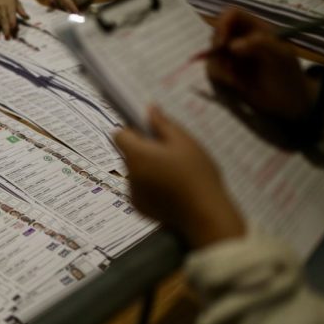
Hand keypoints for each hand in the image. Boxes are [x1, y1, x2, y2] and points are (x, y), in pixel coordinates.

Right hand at [0, 0, 27, 39]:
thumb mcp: (16, 0)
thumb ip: (21, 10)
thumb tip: (27, 18)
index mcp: (10, 4)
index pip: (11, 14)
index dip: (12, 21)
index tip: (13, 29)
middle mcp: (2, 7)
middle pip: (3, 19)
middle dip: (5, 29)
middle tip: (7, 38)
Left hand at [115, 107, 244, 248]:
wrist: (205, 214)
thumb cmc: (196, 174)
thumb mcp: (184, 142)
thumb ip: (163, 124)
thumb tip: (149, 109)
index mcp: (137, 155)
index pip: (119, 135)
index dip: (132, 131)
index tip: (151, 134)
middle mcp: (129, 174)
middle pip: (128, 154)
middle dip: (143, 150)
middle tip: (170, 154)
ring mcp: (132, 193)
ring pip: (135, 171)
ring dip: (147, 168)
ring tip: (174, 173)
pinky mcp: (139, 208)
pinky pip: (139, 189)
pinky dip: (150, 186)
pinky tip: (171, 190)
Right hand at [207, 9, 319, 124]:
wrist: (288, 103)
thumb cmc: (288, 76)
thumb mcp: (280, 57)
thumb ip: (260, 45)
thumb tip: (232, 45)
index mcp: (255, 29)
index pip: (232, 15)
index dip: (223, 24)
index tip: (222, 43)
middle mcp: (241, 40)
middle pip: (216, 33)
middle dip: (217, 49)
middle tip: (227, 65)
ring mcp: (233, 57)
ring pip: (212, 53)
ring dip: (219, 67)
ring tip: (234, 79)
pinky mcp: (227, 73)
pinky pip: (213, 70)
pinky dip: (220, 77)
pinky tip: (236, 85)